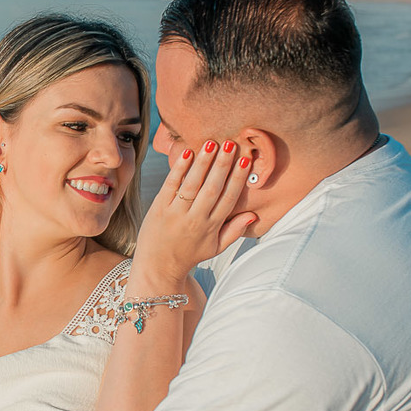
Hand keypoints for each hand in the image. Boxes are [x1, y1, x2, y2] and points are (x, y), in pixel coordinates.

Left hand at [131, 140, 255, 289]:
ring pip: (192, 185)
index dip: (238, 178)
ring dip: (202, 163)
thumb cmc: (189, 254)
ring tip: (211, 144)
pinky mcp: (159, 208)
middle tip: (231, 144)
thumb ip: (234, 231)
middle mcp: (194, 219)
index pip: (228, 198)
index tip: (246, 160)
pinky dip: (179, 169)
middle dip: (222, 165)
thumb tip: (253, 215)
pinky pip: (170, 185)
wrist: (158, 266)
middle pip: (212, 188)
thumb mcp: (215, 248)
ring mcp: (175, 213)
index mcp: (211, 227)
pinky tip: (187, 153)